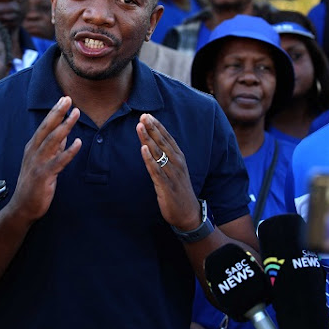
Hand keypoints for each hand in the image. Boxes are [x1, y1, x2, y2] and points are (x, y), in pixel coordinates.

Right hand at [7, 96, 81, 222]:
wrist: (23, 207)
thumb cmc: (34, 185)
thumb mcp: (44, 162)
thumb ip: (54, 149)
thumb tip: (66, 136)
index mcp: (33, 147)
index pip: (44, 126)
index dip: (54, 112)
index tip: (63, 99)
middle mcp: (33, 152)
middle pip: (46, 128)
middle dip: (57, 112)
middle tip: (67, 99)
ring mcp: (37, 163)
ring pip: (52, 141)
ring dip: (65, 126)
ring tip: (76, 114)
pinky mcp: (43, 175)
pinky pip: (58, 161)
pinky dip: (68, 151)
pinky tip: (78, 143)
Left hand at [136, 113, 199, 230]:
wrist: (188, 213)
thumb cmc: (179, 190)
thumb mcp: (175, 170)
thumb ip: (167, 157)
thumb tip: (155, 143)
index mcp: (179, 158)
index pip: (167, 138)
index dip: (157, 126)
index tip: (148, 115)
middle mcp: (176, 163)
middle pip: (162, 142)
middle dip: (152, 128)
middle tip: (143, 116)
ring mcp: (171, 174)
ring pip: (157, 153)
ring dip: (148, 139)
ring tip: (140, 127)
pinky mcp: (165, 185)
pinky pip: (155, 170)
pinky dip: (149, 159)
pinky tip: (143, 149)